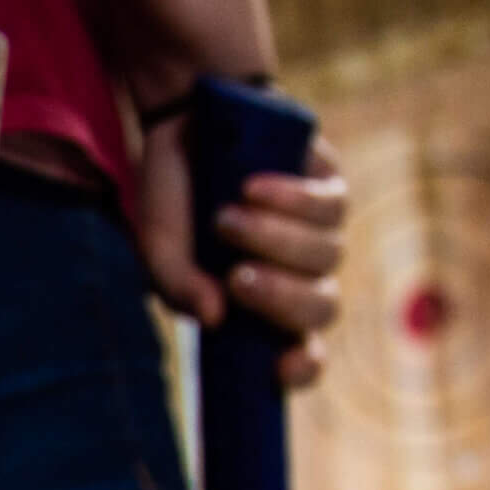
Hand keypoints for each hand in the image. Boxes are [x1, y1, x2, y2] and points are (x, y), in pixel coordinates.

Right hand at [138, 125, 347, 388]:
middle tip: (236, 277)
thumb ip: (179, 288)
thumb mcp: (159, 249)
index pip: (302, 351)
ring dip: (275, 242)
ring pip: (326, 257)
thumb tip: (215, 319)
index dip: (303, 367)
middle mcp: (300, 274)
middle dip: (281, 299)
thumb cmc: (172, 198)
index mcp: (263, 305)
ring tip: (226, 217)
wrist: (184, 122)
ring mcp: (321, 231)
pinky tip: (253, 187)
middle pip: (322, 309)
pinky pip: (328, 206)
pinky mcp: (330, 182)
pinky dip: (292, 202)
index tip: (280, 366)